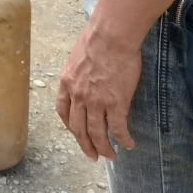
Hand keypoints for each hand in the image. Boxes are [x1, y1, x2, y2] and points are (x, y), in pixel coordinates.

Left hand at [55, 21, 140, 160]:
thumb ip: (79, 73)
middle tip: (92, 156)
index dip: (70, 125)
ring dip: (103, 148)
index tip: (76, 133)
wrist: (111, 35)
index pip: (63, 111)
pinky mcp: (116, 103)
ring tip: (110, 156)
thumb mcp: (78, 57)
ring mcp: (96, 101)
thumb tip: (86, 78)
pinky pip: (118, 128)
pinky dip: (123, 139)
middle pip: (78, 128)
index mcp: (67, 82)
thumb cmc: (97, 39)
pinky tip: (128, 144)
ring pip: (97, 133)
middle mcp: (78, 95)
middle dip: (85, 144)